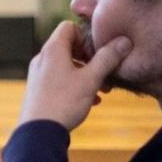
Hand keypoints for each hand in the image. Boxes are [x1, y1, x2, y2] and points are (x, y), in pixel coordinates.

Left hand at [17, 22, 131, 131]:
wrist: (38, 134)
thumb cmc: (63, 103)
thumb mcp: (91, 79)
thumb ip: (108, 58)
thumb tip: (123, 41)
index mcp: (52, 50)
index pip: (68, 27)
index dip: (86, 36)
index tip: (97, 52)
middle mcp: (42, 59)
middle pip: (68, 47)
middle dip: (89, 58)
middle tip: (103, 71)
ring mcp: (38, 76)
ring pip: (66, 66)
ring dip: (85, 74)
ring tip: (102, 90)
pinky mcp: (38, 91)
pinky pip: (59, 81)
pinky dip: (75, 85)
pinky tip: (90, 101)